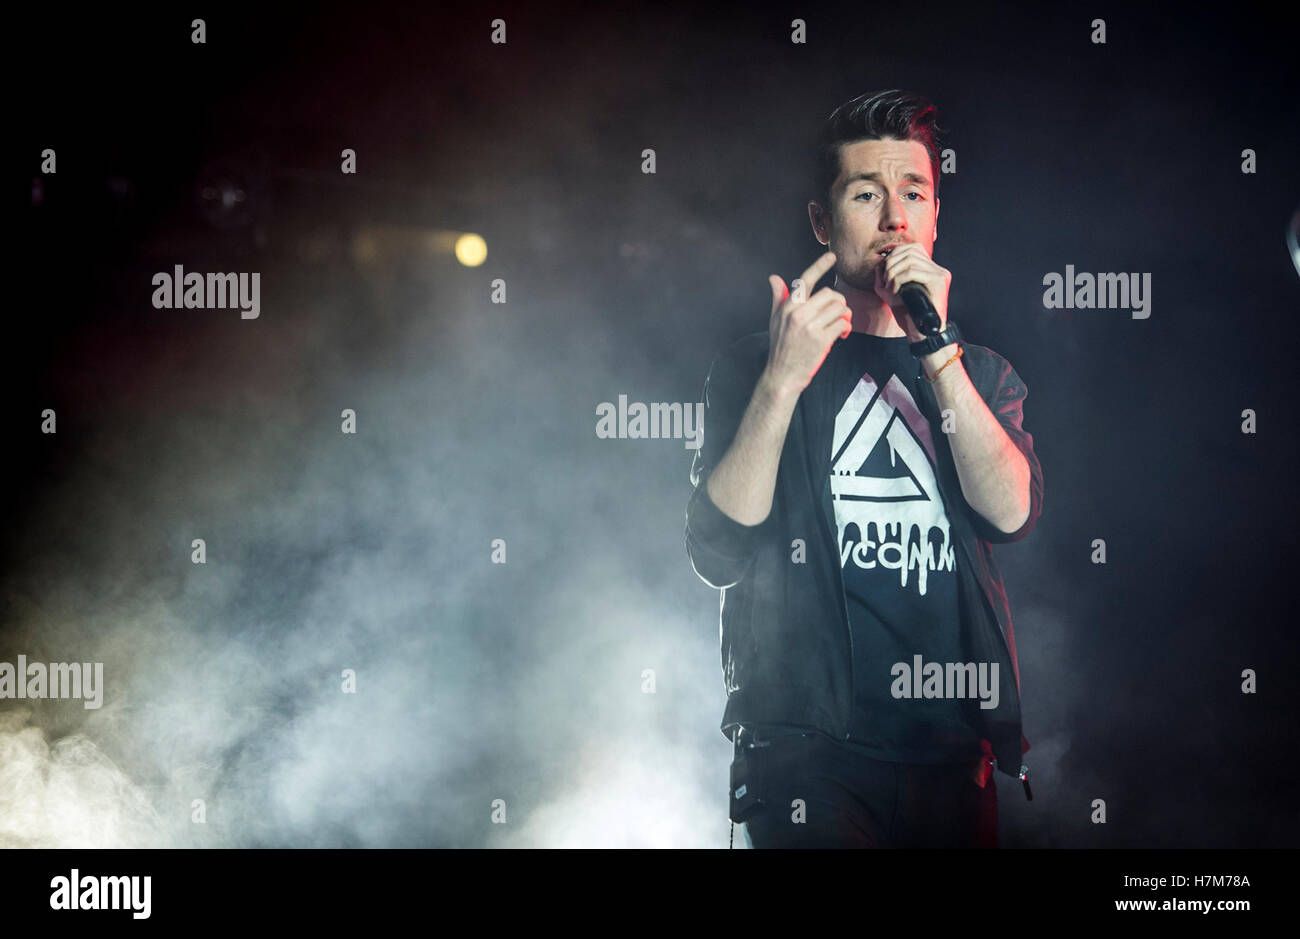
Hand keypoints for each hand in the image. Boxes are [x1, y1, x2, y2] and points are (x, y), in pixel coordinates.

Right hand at [764, 251, 852, 397]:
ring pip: (839, 308)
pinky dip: (845, 328)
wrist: (782, 376)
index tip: (832, 256)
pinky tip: (840, 335)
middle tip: (837, 313)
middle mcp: (797, 314)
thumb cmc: (780, 347)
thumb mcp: (775, 321)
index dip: (819, 266)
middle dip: (838, 302)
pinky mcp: (820, 340)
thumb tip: (774, 278)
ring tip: (839, 325)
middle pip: (829, 294)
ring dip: (844, 316)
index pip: (805, 281)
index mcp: (787, 307)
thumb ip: (778, 298)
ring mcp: (809, 327)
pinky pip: (842, 324)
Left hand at [873, 244, 951, 341]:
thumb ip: (883, 277)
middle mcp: (937, 268)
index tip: (885, 272)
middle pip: (910, 250)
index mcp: (929, 269)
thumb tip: (880, 262)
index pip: (912, 247)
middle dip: (892, 263)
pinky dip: (899, 279)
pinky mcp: (939, 281)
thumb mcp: (890, 293)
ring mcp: (940, 274)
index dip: (895, 255)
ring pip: (910, 260)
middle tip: (885, 281)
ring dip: (893, 272)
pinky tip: (895, 291)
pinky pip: (913, 271)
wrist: (921, 333)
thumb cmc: (907, 314)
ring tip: (890, 287)